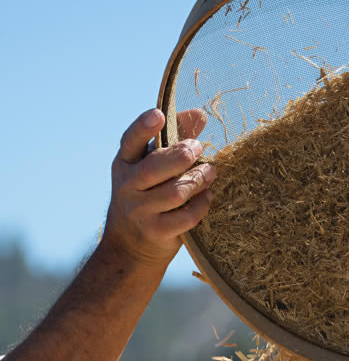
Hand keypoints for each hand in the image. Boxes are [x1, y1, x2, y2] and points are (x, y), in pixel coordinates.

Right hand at [101, 108, 215, 268]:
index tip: (158, 115)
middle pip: (154, 168)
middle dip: (181, 156)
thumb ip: (174, 138)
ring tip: (210, 172)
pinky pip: (187, 216)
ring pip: (175, 192)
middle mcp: (127, 186)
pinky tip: (207, 197)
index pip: (130, 142)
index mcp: (125, 164)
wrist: (129, 246)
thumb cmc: (147, 194)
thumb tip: (198, 113)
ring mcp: (140, 211)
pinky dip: (202, 205)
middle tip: (198, 148)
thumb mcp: (152, 165)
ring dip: (198, 180)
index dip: (143, 128)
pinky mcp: (157, 232)